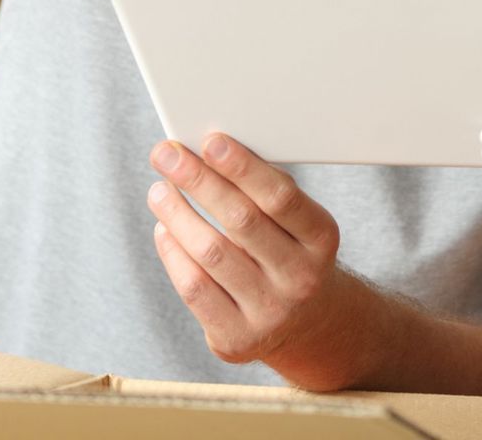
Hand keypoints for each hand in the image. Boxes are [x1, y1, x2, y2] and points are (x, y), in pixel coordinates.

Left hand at [146, 134, 362, 389]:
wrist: (308, 324)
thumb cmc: (291, 251)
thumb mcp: (300, 222)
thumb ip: (265, 191)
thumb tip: (208, 151)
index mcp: (322, 238)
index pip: (281, 197)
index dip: (244, 168)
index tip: (210, 141)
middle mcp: (300, 278)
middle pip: (241, 221)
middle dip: (199, 181)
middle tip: (166, 154)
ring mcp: (269, 313)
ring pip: (211, 253)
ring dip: (177, 214)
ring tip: (159, 189)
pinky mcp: (236, 339)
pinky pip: (194, 290)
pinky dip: (173, 254)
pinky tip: (164, 229)